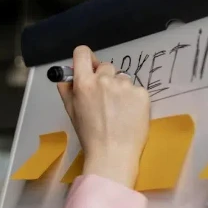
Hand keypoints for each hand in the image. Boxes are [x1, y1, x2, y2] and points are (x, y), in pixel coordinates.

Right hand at [57, 45, 149, 187]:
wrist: (113, 154)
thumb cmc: (90, 136)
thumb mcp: (71, 112)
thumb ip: (67, 90)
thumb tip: (65, 77)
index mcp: (84, 83)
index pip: (82, 53)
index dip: (84, 58)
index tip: (87, 66)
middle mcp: (104, 80)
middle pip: (105, 66)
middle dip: (104, 78)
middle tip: (104, 99)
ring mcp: (125, 85)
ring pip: (122, 78)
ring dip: (120, 89)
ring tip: (118, 111)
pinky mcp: (142, 93)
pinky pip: (136, 89)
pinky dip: (133, 99)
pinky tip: (129, 114)